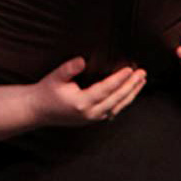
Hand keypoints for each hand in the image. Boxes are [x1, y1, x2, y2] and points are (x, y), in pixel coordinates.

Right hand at [27, 57, 145, 127]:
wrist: (37, 110)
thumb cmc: (46, 92)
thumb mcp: (54, 78)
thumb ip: (68, 69)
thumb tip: (82, 61)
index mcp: (81, 103)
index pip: (106, 89)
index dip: (119, 79)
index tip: (130, 69)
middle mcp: (91, 113)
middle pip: (117, 98)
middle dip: (131, 85)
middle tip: (142, 73)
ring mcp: (94, 118)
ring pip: (119, 106)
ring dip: (131, 93)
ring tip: (141, 81)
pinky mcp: (94, 119)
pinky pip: (114, 109)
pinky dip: (124, 100)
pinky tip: (130, 92)